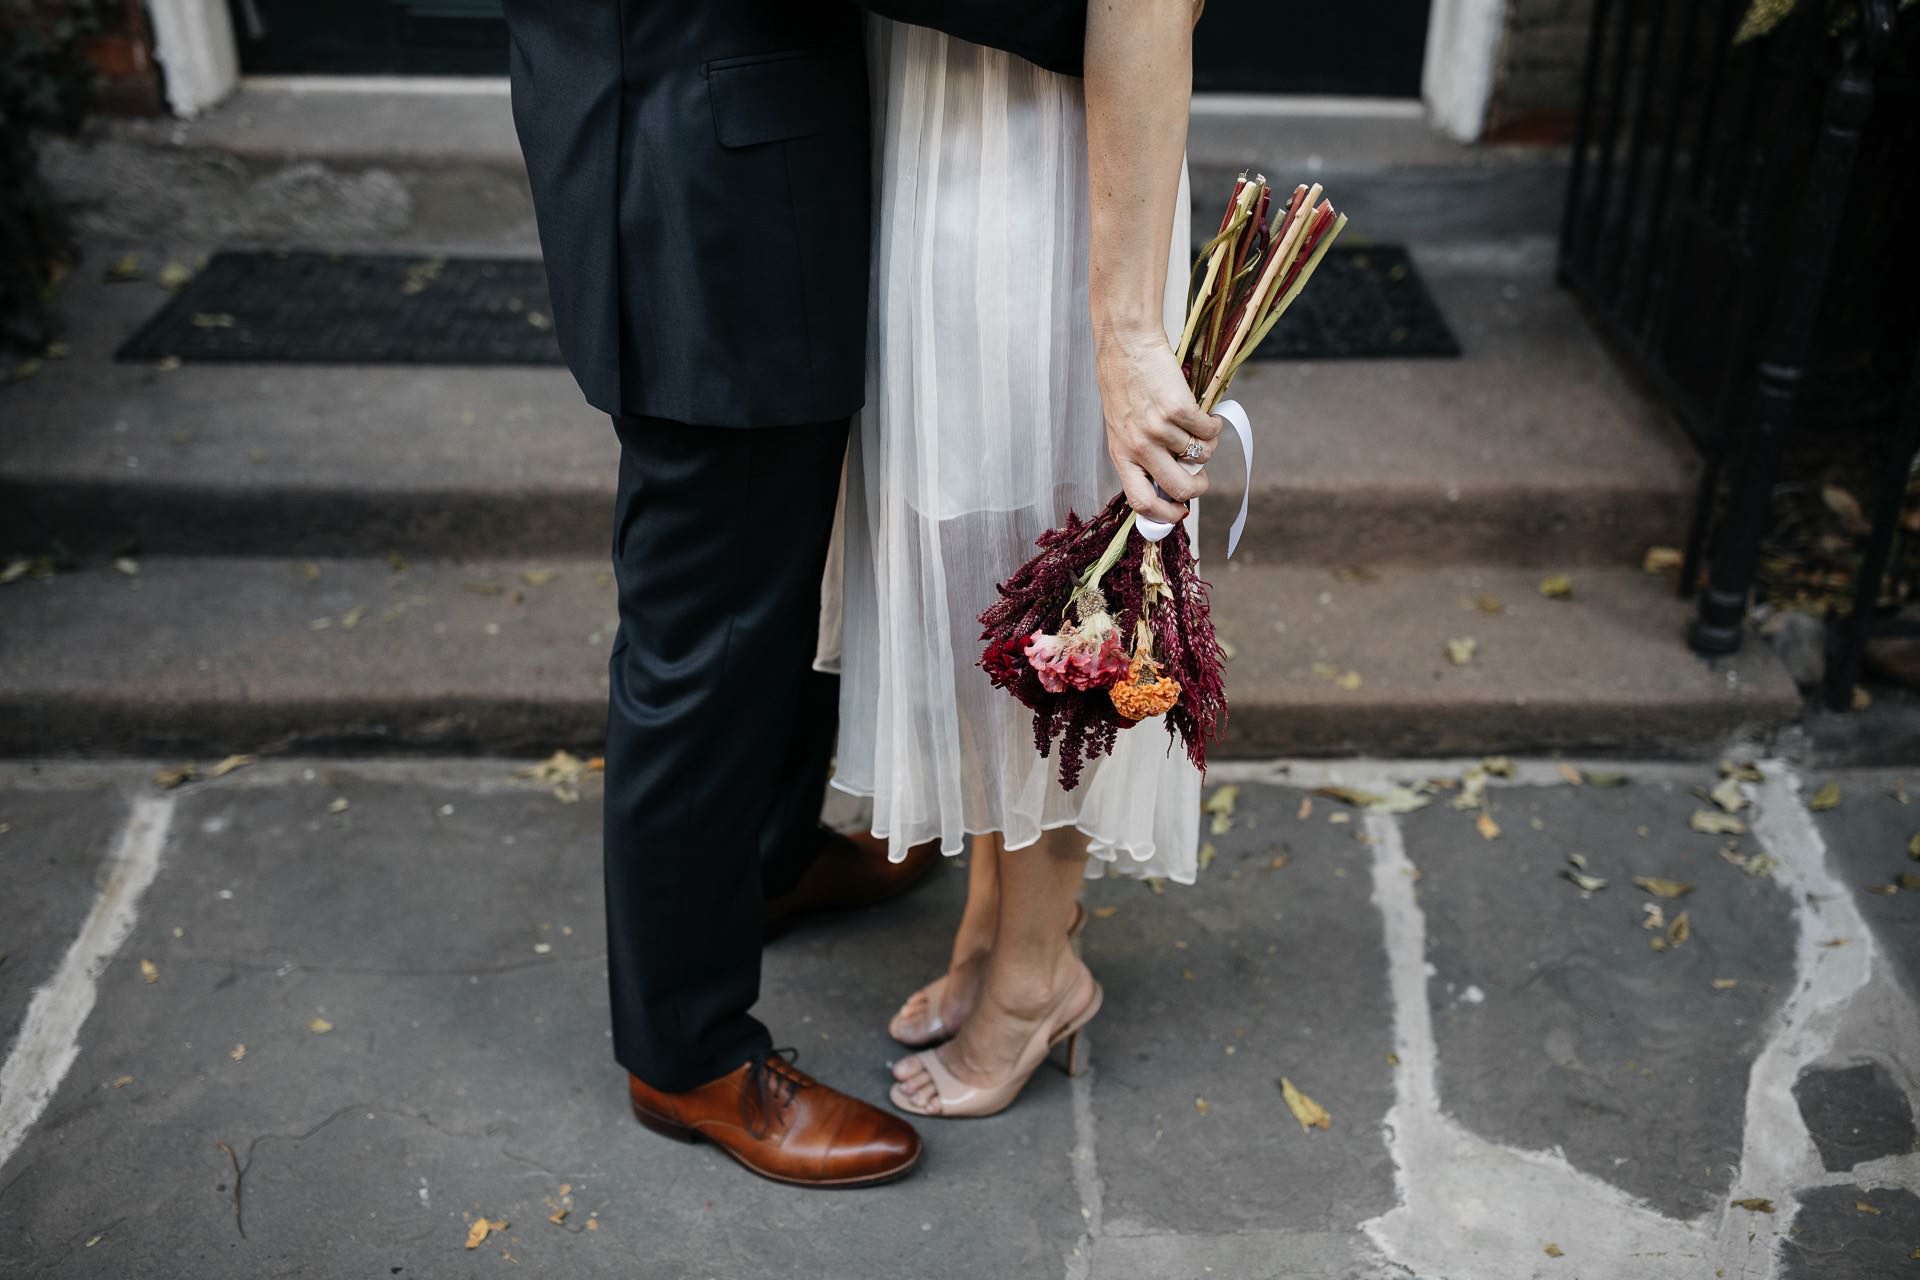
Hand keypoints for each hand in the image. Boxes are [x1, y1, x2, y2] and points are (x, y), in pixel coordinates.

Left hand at [1095, 325, 1220, 524]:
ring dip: (1207, 445)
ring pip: (1200, 455)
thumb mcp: (1121, 426)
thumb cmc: (1124, 384)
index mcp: (1121, 454)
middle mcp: (1139, 446)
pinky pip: (1208, 430)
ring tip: (1199, 429)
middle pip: (1178, 487)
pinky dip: (1213, 425)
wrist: (1126, 344)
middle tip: (1202, 477)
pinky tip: (1206, 415)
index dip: (1164, 514)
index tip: (1179, 512)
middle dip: (1198, 487)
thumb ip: (1140, 452)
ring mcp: (1158, 429)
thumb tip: (1172, 479)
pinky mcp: (1178, 409)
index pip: (1141, 501)